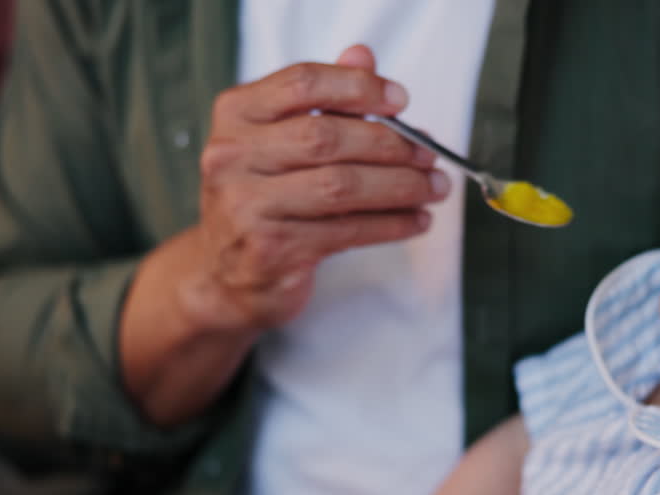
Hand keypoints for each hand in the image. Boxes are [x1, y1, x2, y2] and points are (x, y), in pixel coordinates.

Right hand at [183, 43, 446, 330]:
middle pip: (326, 136)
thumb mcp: (282, 141)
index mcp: (236, 115)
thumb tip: (364, 56)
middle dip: (390, 144)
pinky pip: (346, 231)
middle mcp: (233, 157)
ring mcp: (247, 205)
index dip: (358, 87)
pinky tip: (414, 220)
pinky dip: (390, 224)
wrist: (227, 273)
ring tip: (432, 188)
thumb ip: (322, 100)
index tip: (401, 101)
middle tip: (428, 154)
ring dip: (399, 187)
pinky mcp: (270, 249)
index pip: (302, 84)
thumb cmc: (263, 198)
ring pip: (340, 187)